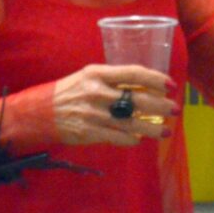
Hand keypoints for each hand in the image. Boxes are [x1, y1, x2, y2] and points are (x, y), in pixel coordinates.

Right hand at [52, 63, 176, 145]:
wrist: (39, 112)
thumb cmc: (70, 91)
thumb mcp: (90, 76)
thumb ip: (115, 80)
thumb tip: (146, 87)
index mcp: (98, 73)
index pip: (134, 73)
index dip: (156, 79)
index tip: (171, 86)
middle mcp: (97, 92)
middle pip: (137, 99)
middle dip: (161, 105)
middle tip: (174, 110)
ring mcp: (93, 114)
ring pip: (131, 122)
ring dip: (152, 128)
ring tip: (165, 131)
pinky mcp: (89, 132)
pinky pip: (118, 137)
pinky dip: (132, 139)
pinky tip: (140, 138)